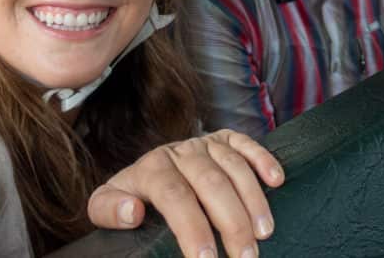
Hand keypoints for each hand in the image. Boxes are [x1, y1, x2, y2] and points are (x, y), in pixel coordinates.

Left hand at [88, 129, 283, 257]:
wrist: (148, 167)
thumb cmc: (133, 196)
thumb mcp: (107, 203)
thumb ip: (108, 209)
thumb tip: (132, 212)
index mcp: (151, 167)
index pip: (175, 197)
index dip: (192, 228)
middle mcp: (181, 151)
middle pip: (211, 183)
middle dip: (232, 222)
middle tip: (245, 257)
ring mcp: (206, 143)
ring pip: (234, 167)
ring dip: (253, 200)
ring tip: (264, 233)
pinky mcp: (226, 138)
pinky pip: (248, 144)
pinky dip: (264, 159)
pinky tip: (276, 181)